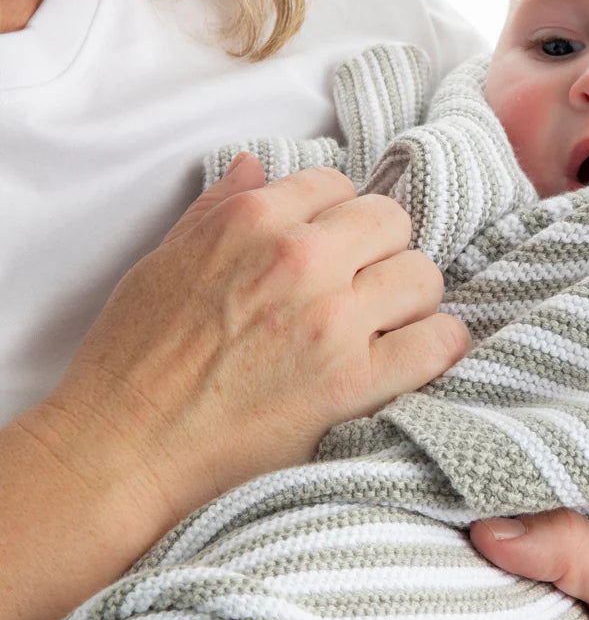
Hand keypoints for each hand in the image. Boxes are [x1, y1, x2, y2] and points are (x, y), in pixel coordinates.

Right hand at [45, 153, 469, 517]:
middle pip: (392, 222)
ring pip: (423, 276)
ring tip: (384, 326)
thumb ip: (217, 206)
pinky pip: (438, 342)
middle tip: (361, 285)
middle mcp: (299, 259)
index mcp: (252, 220)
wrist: (119, 454)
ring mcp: (332, 320)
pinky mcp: (353, 382)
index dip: (337, 218)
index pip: (338, 185)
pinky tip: (415, 357)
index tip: (331, 248)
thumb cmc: (130, 359)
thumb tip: (256, 165)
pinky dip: (437, 347)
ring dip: (409, 299)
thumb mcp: (163, 260)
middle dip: (381, 250)